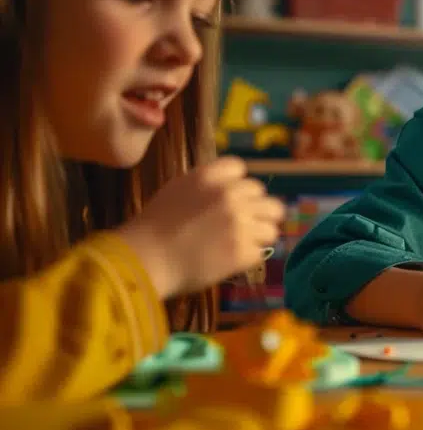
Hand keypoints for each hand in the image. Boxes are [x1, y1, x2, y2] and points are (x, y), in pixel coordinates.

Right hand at [117, 156, 285, 298]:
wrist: (143, 260)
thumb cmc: (154, 228)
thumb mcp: (179, 190)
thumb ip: (209, 185)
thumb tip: (235, 188)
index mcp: (210, 176)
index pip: (241, 169)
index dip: (236, 186)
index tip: (228, 200)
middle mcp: (230, 195)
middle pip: (265, 197)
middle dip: (256, 211)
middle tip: (242, 225)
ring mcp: (240, 223)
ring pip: (271, 226)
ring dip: (258, 235)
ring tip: (239, 244)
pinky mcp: (244, 250)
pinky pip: (261, 251)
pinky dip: (248, 257)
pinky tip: (229, 260)